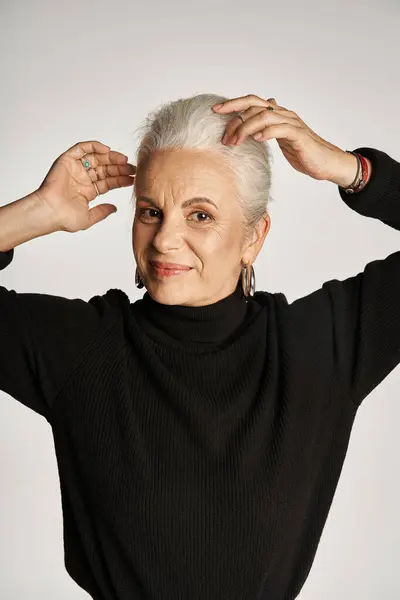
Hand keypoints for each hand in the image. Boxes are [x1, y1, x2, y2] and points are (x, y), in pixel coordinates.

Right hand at [36, 140, 135, 232]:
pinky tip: (107, 150)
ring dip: (110, 157)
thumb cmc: (64, 218)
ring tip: (123, 160)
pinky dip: (94, 146)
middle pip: (104, 168)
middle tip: (132, 168)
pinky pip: (81, 148)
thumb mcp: (89, 218)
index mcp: (87, 191)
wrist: (50, 212)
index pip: (107, 182)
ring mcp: (74, 169)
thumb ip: (102, 212)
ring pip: (96, 158)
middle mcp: (81, 178)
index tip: (133, 178)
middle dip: (118, 168)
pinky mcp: (67, 160)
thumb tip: (114, 208)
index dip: (120, 179)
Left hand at [212, 95, 348, 181]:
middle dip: (234, 112)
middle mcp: (284, 114)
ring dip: (245, 128)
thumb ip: (269, 129)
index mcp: (277, 114)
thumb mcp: (281, 140)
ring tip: (234, 141)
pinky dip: (266, 132)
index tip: (214, 111)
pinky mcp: (299, 135)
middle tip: (219, 125)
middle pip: (255, 104)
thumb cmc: (304, 153)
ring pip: (264, 116)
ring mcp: (292, 123)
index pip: (252, 103)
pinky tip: (256, 139)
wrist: (326, 163)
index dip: (233, 104)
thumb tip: (258, 120)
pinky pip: (280, 129)